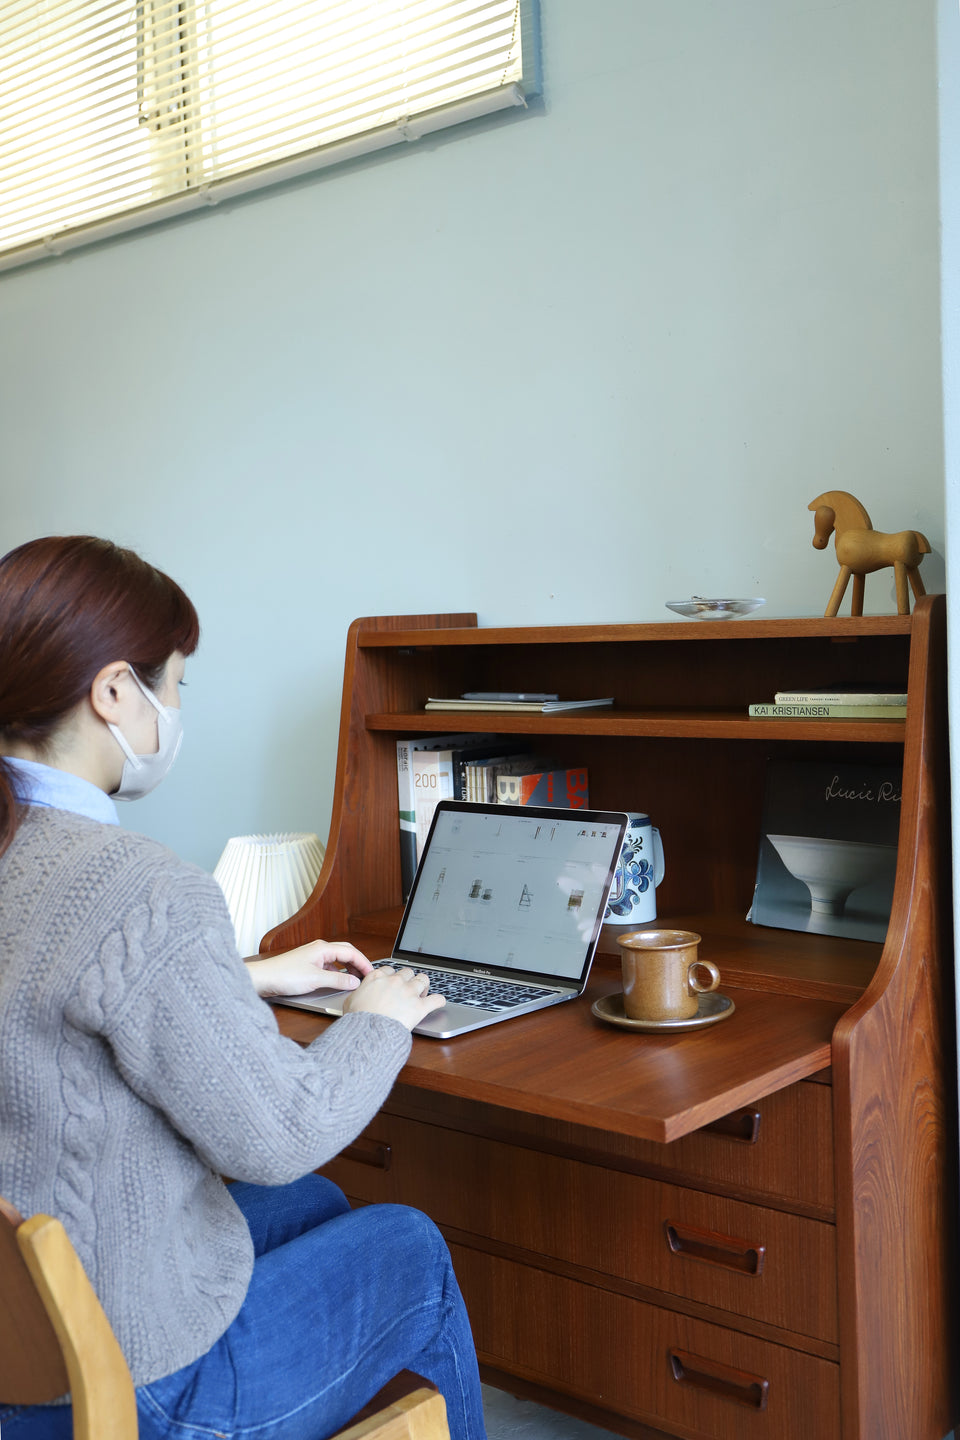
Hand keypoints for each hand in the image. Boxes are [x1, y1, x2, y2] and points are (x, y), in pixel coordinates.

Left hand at [244, 941, 373, 998]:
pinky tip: (337, 982)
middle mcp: (318, 949)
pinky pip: (328, 967)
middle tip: (366, 975)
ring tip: (354, 980)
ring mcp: (312, 957)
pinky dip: (336, 974)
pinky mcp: (306, 966)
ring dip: (347, 968)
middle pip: (345, 952)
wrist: (262, 979)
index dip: (364, 963)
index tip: (371, 974)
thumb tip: (354, 982)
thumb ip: (337, 981)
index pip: (351, 952)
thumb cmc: (284, 975)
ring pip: (336, 960)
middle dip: (358, 963)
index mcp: (323, 948)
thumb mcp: (315, 980)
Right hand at [342, 965, 445, 1030]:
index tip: (393, 982)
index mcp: (378, 977)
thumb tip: (359, 995)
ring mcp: (409, 992)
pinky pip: (437, 999)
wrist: (368, 1032)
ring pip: (424, 979)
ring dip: (424, 985)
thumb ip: (358, 993)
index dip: (393, 976)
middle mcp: (395, 981)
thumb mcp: (350, 1001)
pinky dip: (439, 1000)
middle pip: (408, 972)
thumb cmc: (357, 1019)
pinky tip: (439, 1002)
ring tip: (423, 992)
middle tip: (408, 989)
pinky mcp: (420, 1007)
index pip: (390, 970)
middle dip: (409, 979)